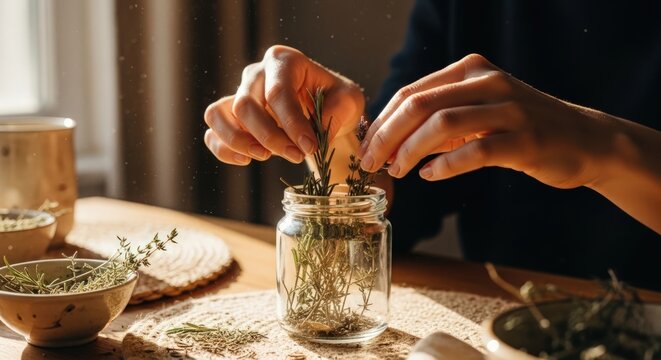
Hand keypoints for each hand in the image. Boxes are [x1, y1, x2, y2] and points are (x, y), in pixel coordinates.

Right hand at [204, 45, 364, 164]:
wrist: (325, 111)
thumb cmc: (335, 101)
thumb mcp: (349, 101)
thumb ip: (338, 111)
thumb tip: (316, 131)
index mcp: (284, 61)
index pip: (277, 92)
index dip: (292, 124)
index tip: (309, 148)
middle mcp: (256, 74)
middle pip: (246, 105)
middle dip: (270, 137)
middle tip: (296, 156)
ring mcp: (238, 94)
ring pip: (218, 114)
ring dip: (240, 141)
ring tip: (265, 157)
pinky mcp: (229, 117)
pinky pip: (212, 132)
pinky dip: (224, 149)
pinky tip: (247, 160)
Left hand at [359, 53, 619, 189]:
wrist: (585, 139)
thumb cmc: (523, 127)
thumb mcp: (479, 111)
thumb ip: (441, 119)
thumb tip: (392, 140)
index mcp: (471, 70)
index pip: (411, 92)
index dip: (382, 121)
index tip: (366, 146)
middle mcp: (488, 82)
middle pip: (419, 105)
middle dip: (386, 135)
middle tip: (371, 162)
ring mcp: (509, 109)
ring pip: (442, 124)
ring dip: (411, 150)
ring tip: (398, 170)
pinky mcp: (525, 139)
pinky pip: (474, 151)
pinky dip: (446, 165)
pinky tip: (431, 176)